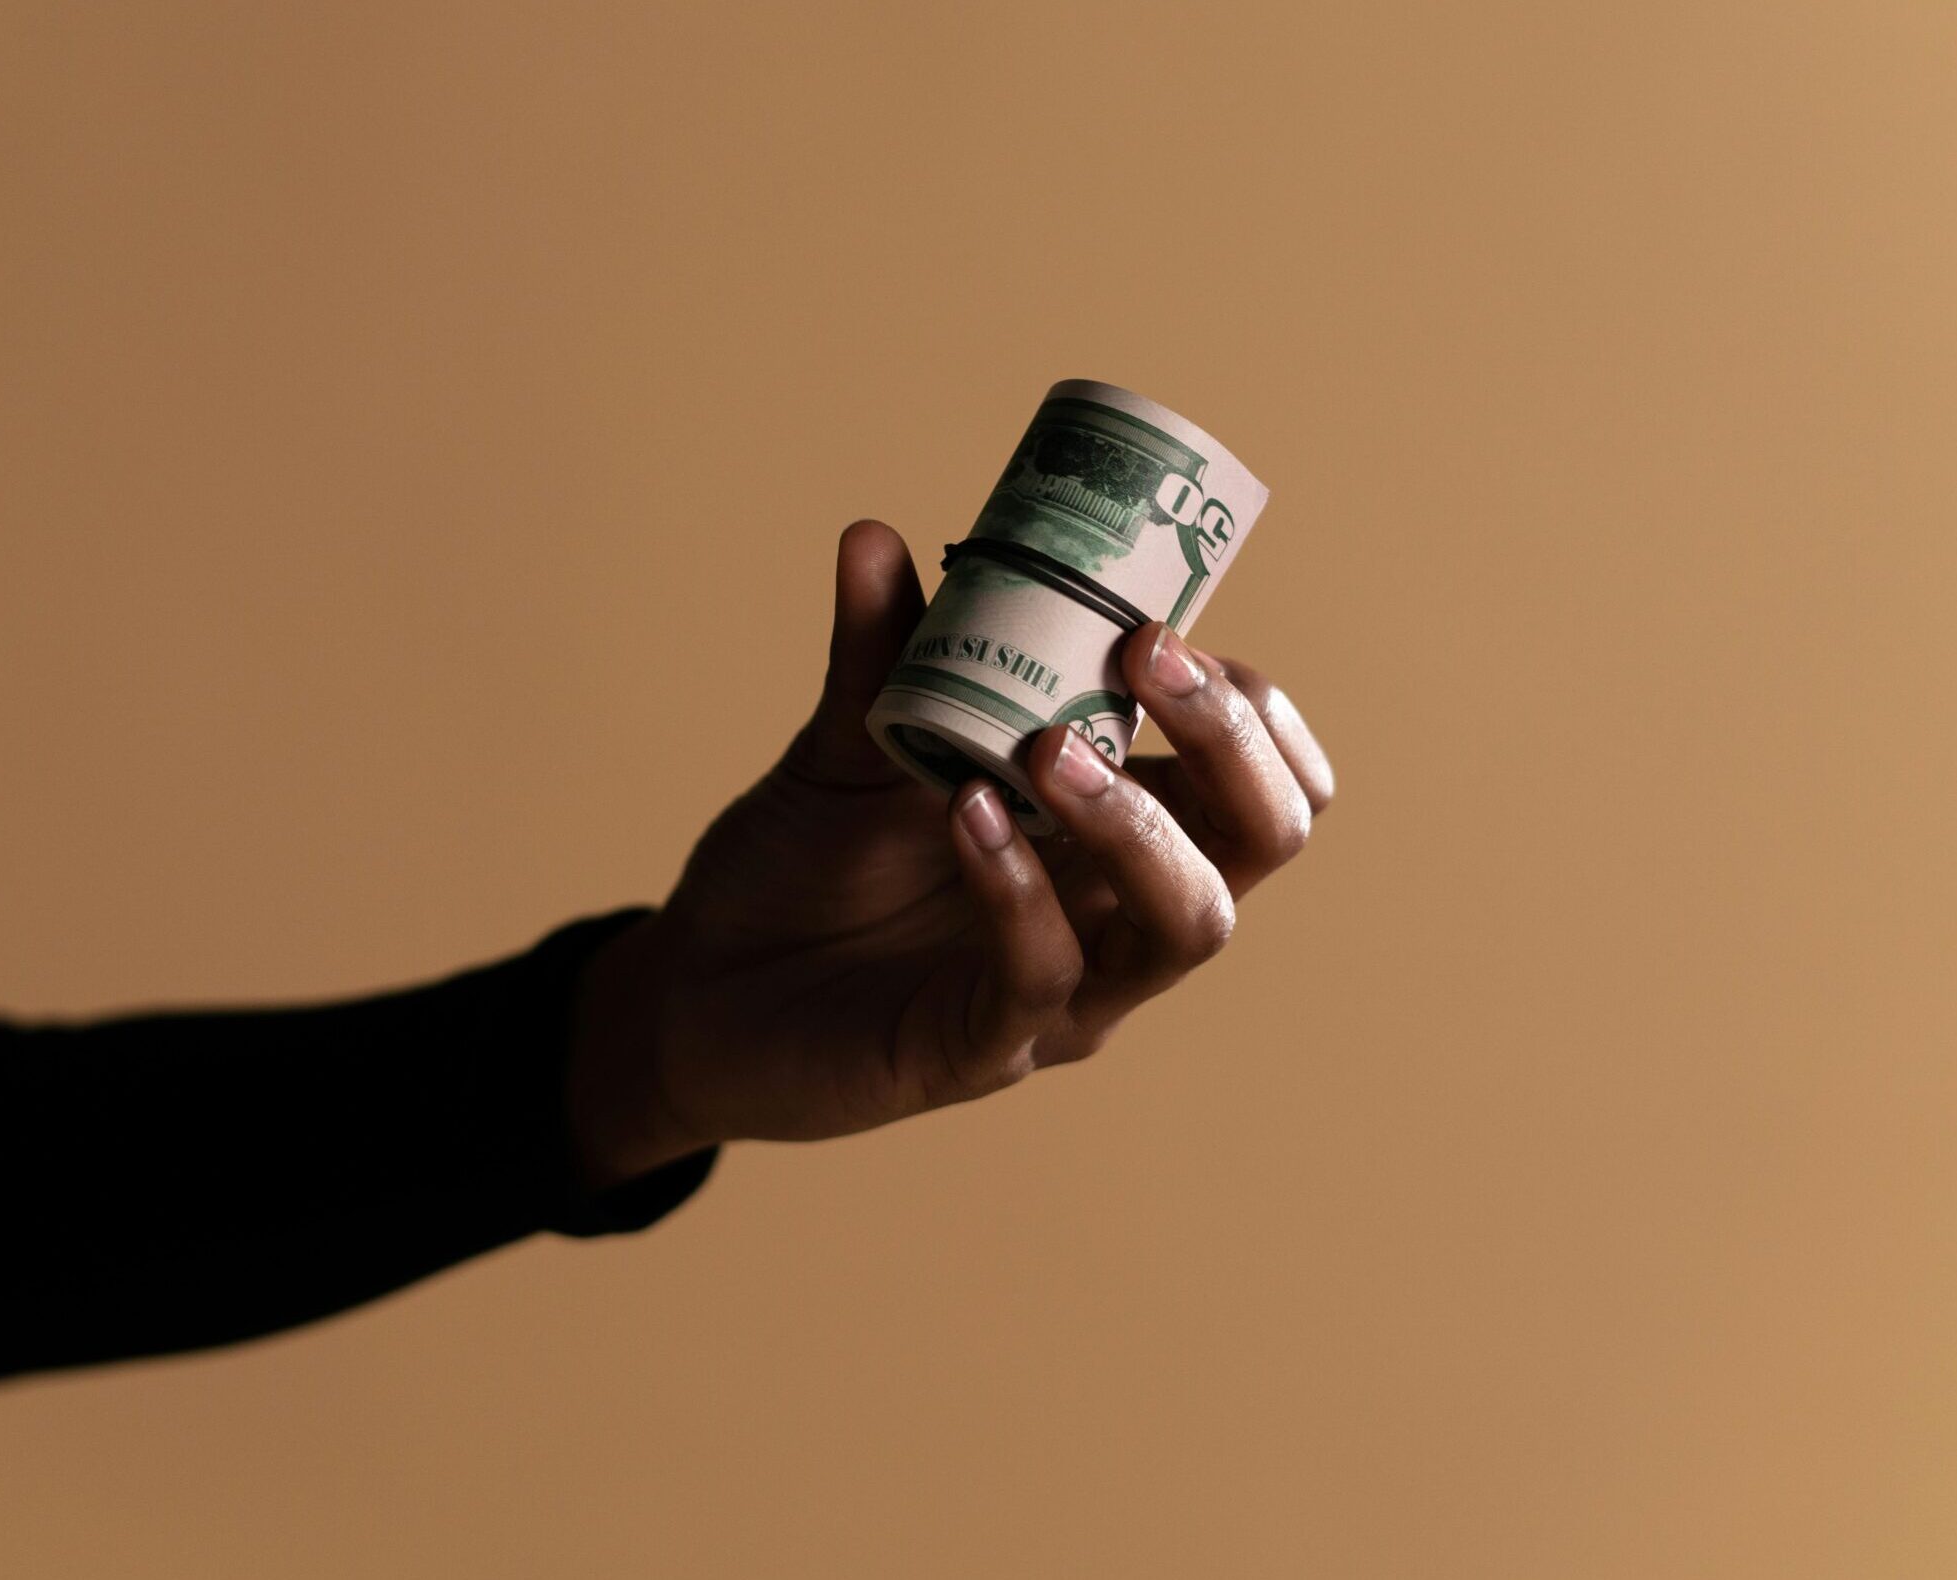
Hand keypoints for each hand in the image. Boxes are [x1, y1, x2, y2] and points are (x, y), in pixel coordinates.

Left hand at [567, 520, 1334, 1187]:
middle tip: (1145, 657)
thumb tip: (874, 536)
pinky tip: (963, 813)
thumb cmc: (802, 872)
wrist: (692, 989)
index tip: (1161, 630)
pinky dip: (1017, 892)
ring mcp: (1065, 994)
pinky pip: (1040, 980)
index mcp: (1115, 833)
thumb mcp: (846, 745)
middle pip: (1264, 839)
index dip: (1248, 706)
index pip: (1258, 778)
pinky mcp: (982, 1052)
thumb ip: (879, 652)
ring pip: (1190, 923)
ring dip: (1138, 821)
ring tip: (1047, 748)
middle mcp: (1116, 914)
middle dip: (1233, 742)